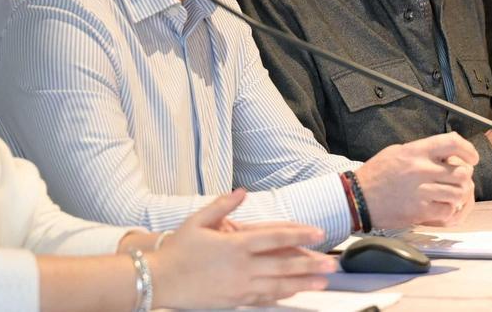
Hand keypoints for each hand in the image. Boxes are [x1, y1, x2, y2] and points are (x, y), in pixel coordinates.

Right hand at [149, 189, 335, 308]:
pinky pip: (264, 298)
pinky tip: (295, 293)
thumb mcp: (198, 220)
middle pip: (284, 264)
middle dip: (311, 263)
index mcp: (235, 244)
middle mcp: (242, 266)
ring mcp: (240, 286)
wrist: (159, 280)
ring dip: (303, 283)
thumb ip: (223, 205)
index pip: (275, 237)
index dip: (299, 234)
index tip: (317, 233)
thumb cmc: (177, 250)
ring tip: (322, 281)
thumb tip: (242, 191)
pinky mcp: (235, 300)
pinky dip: (282, 296)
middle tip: (331, 263)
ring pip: (278, 285)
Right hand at [356, 131, 478, 227]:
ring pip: (458, 192)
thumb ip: (421, 151)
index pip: (452, 143)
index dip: (468, 150)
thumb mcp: (396, 152)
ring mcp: (421, 191)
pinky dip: (447, 210)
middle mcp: (421, 170)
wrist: (356, 198)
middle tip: (459, 180)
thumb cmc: (376, 174)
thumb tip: (444, 152)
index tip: (472, 158)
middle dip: (465, 177)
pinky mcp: (418, 211)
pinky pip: (447, 210)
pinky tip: (439, 207)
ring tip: (449, 195)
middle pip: (461, 172)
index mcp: (416, 152)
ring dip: (457, 195)